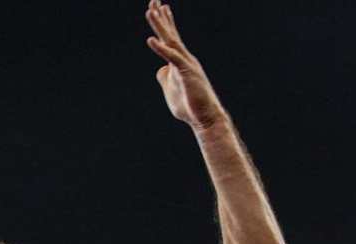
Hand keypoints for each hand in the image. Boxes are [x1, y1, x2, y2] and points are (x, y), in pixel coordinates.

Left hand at [144, 1, 226, 132]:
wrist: (204, 118)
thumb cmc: (189, 106)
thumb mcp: (172, 89)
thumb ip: (166, 78)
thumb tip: (161, 70)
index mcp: (181, 61)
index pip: (171, 38)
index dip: (165, 22)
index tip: (159, 7)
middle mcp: (185, 58)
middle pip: (170, 34)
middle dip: (161, 17)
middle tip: (153, 0)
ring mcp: (186, 64)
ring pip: (171, 41)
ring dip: (160, 26)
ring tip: (151, 11)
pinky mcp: (186, 73)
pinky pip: (171, 58)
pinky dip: (161, 49)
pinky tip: (151, 40)